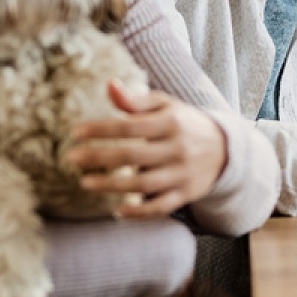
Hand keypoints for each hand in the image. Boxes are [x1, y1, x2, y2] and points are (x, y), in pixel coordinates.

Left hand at [66, 79, 228, 218]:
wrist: (224, 149)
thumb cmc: (184, 123)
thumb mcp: (165, 105)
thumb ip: (136, 99)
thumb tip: (109, 85)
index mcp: (172, 122)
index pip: (130, 126)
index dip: (102, 129)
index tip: (76, 132)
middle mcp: (178, 148)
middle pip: (133, 155)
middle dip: (100, 157)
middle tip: (72, 158)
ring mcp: (183, 173)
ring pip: (144, 184)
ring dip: (112, 185)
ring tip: (85, 182)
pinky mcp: (186, 194)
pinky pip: (160, 207)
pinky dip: (139, 212)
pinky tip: (116, 210)